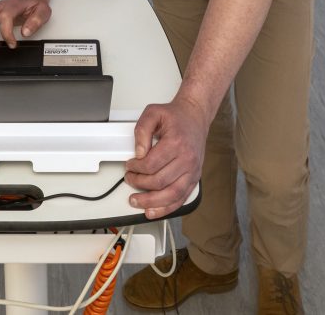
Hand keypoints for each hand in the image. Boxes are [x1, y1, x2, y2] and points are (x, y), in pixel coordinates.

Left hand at [125, 96, 209, 219]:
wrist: (195, 117)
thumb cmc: (176, 117)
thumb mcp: (153, 113)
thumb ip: (142, 131)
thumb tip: (139, 153)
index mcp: (176, 143)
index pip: (151, 164)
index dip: (135, 168)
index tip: (129, 166)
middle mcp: (187, 159)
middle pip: (159, 181)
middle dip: (139, 183)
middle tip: (130, 179)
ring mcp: (192, 171)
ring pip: (171, 195)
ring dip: (151, 202)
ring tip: (136, 202)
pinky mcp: (194, 178)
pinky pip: (181, 199)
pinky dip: (166, 208)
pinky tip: (153, 211)